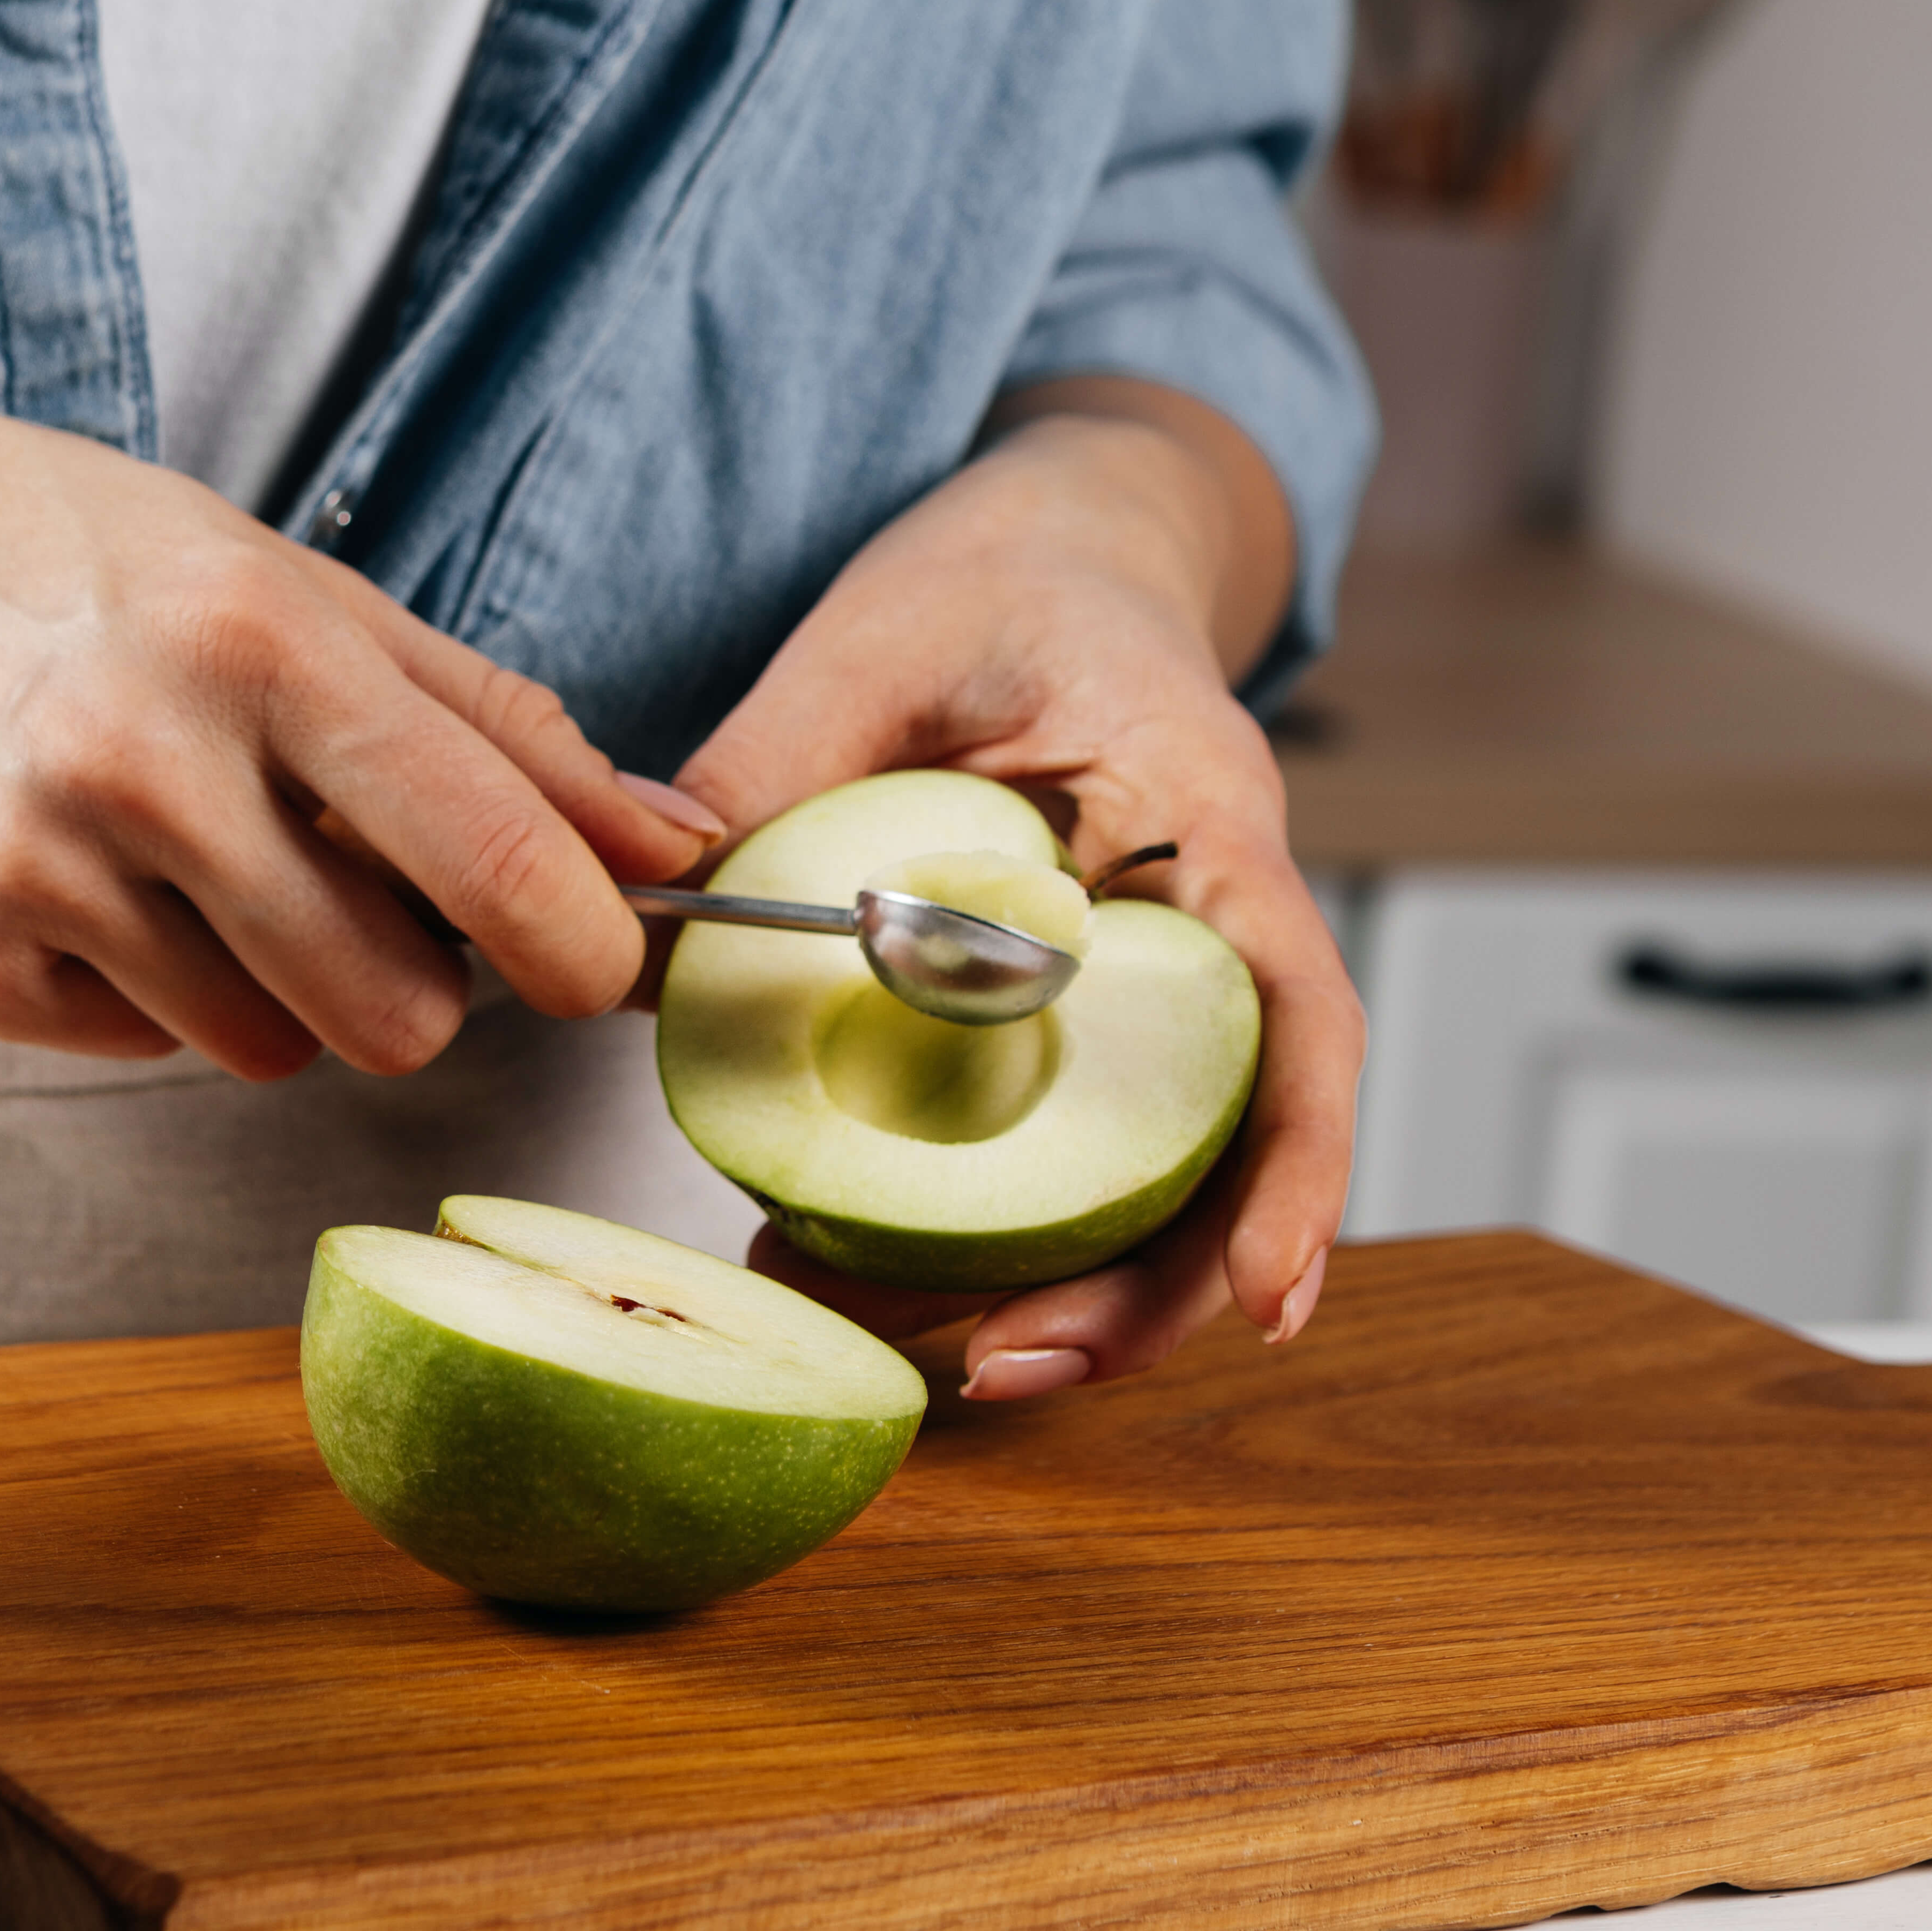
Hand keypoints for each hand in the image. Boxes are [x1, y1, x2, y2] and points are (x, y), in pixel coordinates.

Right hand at [0, 380, 715, 1079]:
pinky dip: (137, 990)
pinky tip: (77, 876)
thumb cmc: (65, 557)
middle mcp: (147, 760)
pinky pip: (139, 1048)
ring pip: (268, 1048)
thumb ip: (493, 725)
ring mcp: (36, 868)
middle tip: (346, 891)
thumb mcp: (290, 584)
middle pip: (396, 1011)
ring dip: (264, 983)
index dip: (583, 944)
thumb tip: (672, 845)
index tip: (597, 962)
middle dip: (404, 979)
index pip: (493, 854)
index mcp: (261, 640)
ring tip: (182, 857)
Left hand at [668, 384, 1362, 1391]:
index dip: (1293, 1168)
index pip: (1294, 1014)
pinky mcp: (1092, 1021)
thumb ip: (775, 766)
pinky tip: (852, 1268)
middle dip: (1140, 1293)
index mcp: (1205, 816)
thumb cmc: (994, 576)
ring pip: (1148, 1181)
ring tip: (913, 1357)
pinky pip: (1065, 1150)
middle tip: (1001, 1376)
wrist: (1055, 554)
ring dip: (1051, 1288)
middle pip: (1227, 1149)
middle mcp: (1215, 924)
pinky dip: (982, 1232)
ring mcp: (1160, 987)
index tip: (1262, 1301)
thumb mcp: (877, 637)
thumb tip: (637, 922)